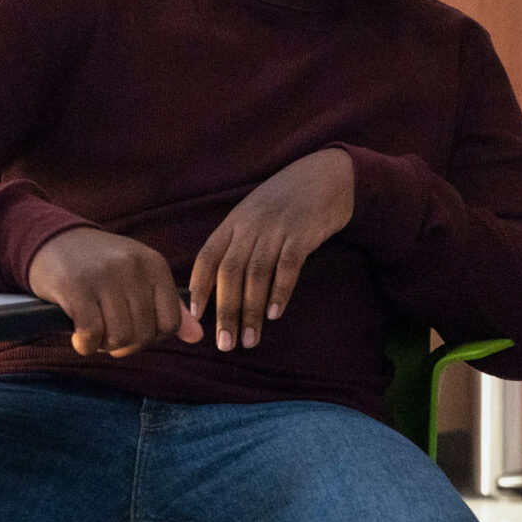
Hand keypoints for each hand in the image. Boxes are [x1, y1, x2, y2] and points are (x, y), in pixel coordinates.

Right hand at [30, 227, 200, 357]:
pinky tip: (78, 338)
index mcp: (155, 265)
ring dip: (105, 346)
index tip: (133, 335)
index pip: (170, 323)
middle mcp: (133, 267)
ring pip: (120, 336)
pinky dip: (85, 344)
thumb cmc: (100, 266)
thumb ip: (168, 306)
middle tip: (108, 338)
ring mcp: (104, 275)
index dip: (152, 339)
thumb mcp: (139, 277)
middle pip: (144, 334)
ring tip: (94, 336)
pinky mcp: (75, 286)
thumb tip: (197, 337)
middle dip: (126, 346)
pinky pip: (91, 333)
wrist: (51, 239)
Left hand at [186, 148, 354, 350]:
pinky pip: (287, 267)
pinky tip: (274, 314)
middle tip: (225, 344)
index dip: (199, 288)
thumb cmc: (286, 203)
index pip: (208, 257)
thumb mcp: (254, 216)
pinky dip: (279, 292)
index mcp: (234, 223)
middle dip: (226, 312)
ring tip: (250, 339)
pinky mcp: (302, 235)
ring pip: (256, 275)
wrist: (325, 177)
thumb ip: (238, 244)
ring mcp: (276, 230)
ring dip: (251, 311)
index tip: (196, 317)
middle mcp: (250, 226)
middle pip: (230, 273)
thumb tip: (222, 284)